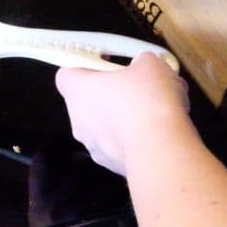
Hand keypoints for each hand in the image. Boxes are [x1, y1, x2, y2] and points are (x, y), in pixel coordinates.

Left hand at [55, 52, 191, 175]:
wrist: (160, 150)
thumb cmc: (147, 100)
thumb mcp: (150, 65)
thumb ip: (141, 62)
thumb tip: (144, 66)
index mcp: (77, 89)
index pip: (66, 74)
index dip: (85, 67)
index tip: (107, 64)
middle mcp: (77, 118)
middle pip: (87, 100)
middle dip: (110, 94)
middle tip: (136, 88)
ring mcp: (92, 144)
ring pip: (104, 125)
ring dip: (123, 118)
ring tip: (154, 113)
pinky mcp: (110, 164)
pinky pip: (119, 145)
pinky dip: (134, 140)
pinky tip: (158, 135)